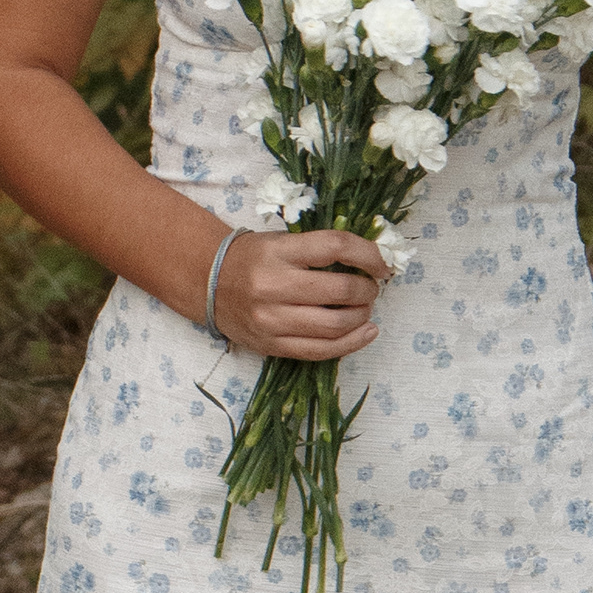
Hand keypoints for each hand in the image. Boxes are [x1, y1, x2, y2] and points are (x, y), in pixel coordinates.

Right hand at [211, 227, 389, 360]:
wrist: (209, 283)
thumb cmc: (254, 258)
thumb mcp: (282, 241)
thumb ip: (321, 249)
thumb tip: (373, 260)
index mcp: (278, 251)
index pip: (335, 246)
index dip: (369, 254)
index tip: (383, 263)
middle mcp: (273, 285)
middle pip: (340, 290)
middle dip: (367, 290)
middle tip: (371, 288)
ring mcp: (272, 319)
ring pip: (335, 325)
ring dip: (362, 316)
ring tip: (364, 309)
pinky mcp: (272, 345)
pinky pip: (321, 350)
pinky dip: (351, 343)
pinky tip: (366, 332)